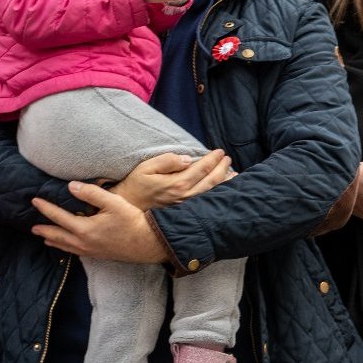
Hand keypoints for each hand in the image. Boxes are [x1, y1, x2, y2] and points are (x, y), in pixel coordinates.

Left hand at [31, 182, 167, 263]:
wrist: (148, 243)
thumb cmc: (132, 221)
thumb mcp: (113, 202)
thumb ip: (90, 193)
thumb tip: (70, 187)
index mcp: (85, 229)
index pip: (59, 217)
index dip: (45, 208)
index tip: (34, 201)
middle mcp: (84, 243)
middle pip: (58, 236)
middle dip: (44, 230)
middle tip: (32, 228)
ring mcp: (91, 251)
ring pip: (66, 247)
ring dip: (53, 241)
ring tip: (45, 239)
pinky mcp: (99, 255)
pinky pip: (76, 252)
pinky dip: (66, 248)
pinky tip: (68, 247)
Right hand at [109, 151, 232, 210]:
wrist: (128, 206)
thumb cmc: (136, 184)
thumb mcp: (147, 167)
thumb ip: (168, 161)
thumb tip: (188, 159)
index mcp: (177, 184)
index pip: (202, 168)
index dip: (213, 159)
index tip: (220, 151)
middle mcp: (185, 196)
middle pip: (211, 181)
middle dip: (222, 168)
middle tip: (228, 159)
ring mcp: (186, 206)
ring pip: (211, 193)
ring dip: (224, 183)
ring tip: (234, 174)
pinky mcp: (184, 211)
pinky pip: (206, 201)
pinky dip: (217, 194)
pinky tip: (222, 190)